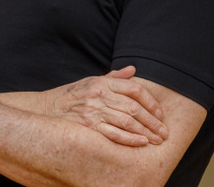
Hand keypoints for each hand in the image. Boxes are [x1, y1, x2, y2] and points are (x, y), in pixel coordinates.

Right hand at [45, 66, 168, 145]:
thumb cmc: (74, 94)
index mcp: (104, 82)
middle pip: (134, 108)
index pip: (135, 89)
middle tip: (164, 132)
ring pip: (127, 122)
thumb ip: (114, 77)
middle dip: (153, 121)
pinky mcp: (89, 126)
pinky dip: (130, 139)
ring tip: (157, 140)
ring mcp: (94, 111)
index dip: (151, 102)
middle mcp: (100, 95)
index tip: (160, 113)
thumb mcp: (93, 80)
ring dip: (146, 132)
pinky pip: (114, 134)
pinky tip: (141, 143)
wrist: (49, 108)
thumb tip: (133, 69)